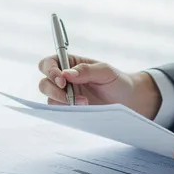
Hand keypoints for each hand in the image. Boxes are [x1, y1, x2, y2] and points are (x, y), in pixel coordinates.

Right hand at [36, 54, 162, 118]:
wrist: (128, 101)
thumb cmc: (117, 81)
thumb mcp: (105, 71)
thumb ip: (86, 70)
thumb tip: (65, 73)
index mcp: (71, 64)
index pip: (49, 63)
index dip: (50, 70)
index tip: (61, 80)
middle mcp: (64, 79)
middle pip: (44, 81)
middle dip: (52, 89)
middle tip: (68, 95)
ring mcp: (66, 95)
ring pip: (48, 97)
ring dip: (61, 101)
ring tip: (83, 103)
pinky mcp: (70, 109)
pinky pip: (58, 110)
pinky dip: (65, 110)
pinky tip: (81, 109)